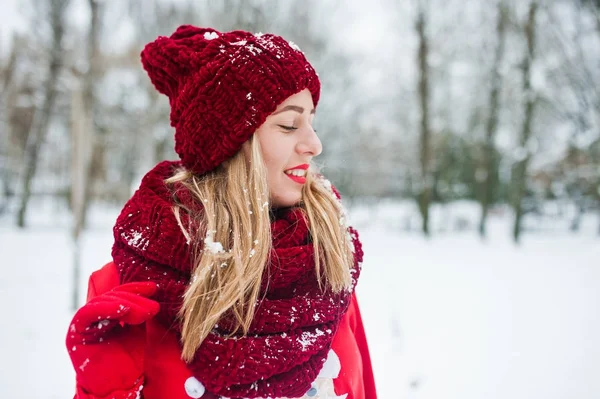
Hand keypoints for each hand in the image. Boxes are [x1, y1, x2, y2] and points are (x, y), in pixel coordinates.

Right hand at [66, 282, 159, 397]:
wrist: (118, 387)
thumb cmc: (128, 361)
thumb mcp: (137, 330)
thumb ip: (139, 312)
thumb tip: (150, 293)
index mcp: (108, 315)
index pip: (120, 294)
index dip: (136, 289)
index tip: (154, 287)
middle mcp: (94, 317)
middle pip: (113, 297)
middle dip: (135, 299)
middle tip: (153, 308)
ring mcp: (84, 324)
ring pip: (102, 302)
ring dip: (125, 303)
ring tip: (144, 312)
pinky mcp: (75, 334)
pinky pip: (87, 314)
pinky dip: (106, 308)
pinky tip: (123, 309)